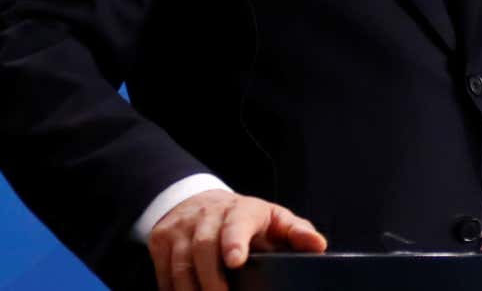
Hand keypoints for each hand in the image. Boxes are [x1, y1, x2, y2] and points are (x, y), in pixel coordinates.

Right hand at [147, 189, 326, 290]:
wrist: (200, 202)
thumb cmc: (247, 219)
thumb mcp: (275, 220)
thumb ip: (297, 233)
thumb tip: (319, 246)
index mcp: (242, 210)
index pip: (237, 222)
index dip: (234, 241)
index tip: (236, 261)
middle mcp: (208, 215)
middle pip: (204, 246)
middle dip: (212, 278)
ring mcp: (181, 227)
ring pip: (181, 262)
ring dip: (191, 289)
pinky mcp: (160, 240)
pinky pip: (163, 271)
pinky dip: (173, 289)